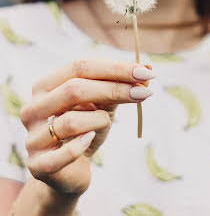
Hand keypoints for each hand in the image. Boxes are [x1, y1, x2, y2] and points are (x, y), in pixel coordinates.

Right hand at [20, 58, 154, 195]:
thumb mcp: (102, 104)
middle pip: (74, 89)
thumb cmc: (85, 130)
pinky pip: (66, 153)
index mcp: (45, 85)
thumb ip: (119, 86)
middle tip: (145, 92)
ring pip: (71, 121)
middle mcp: (33, 107)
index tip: (145, 73)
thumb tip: (147, 69)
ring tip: (107, 122)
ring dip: (100, 120)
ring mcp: (32, 137)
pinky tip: (90, 140)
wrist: (68, 171)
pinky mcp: (38, 165)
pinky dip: (83, 146)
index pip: (80, 66)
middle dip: (114, 89)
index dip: (114, 68)